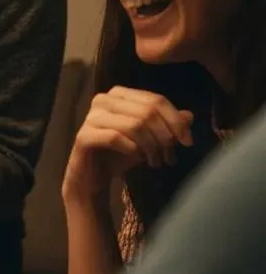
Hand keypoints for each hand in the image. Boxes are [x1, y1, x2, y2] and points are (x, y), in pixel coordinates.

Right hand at [62, 87, 194, 202]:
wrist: (92, 178)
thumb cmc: (120, 155)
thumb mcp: (150, 139)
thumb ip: (167, 125)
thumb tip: (189, 116)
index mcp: (119, 95)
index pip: (155, 100)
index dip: (176, 120)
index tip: (188, 142)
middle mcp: (103, 100)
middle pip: (147, 111)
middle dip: (165, 136)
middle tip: (170, 156)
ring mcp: (91, 117)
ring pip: (134, 124)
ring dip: (151, 146)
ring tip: (156, 162)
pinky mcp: (84, 136)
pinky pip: (116, 138)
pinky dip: (133, 150)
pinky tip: (139, 158)